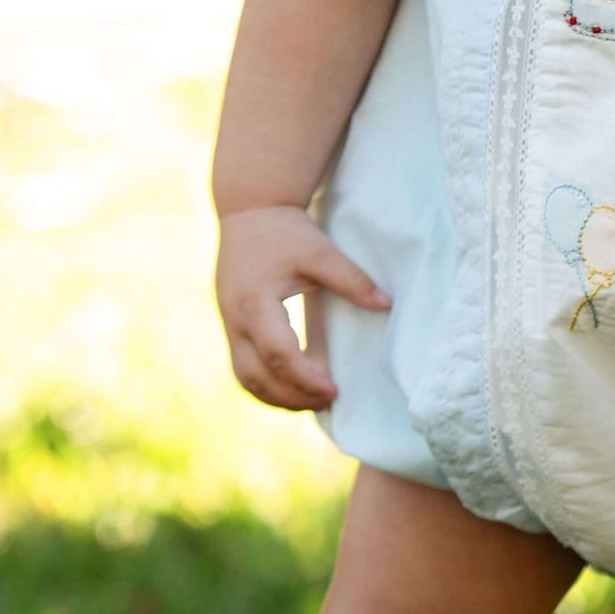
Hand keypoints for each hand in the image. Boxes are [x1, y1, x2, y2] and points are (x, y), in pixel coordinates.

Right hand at [215, 204, 388, 410]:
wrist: (248, 209)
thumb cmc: (285, 230)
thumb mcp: (321, 252)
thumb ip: (352, 280)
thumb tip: (385, 305)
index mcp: (256, 303)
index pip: (280, 354)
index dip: (306, 378)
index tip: (334, 390)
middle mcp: (236, 319)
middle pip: (257, 376)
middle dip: (292, 397)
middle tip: (328, 403)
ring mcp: (228, 323)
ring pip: (245, 377)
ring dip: (275, 397)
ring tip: (310, 403)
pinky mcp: (230, 324)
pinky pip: (241, 367)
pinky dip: (264, 384)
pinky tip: (290, 389)